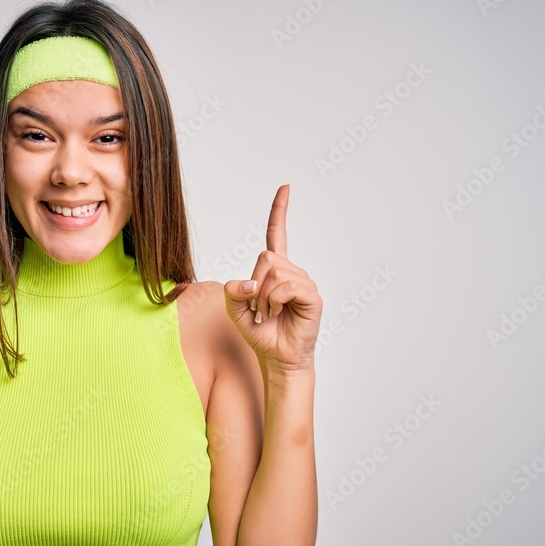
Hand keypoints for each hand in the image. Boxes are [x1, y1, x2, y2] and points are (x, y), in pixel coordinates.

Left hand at [223, 185, 322, 372]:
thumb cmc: (260, 333)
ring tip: (267, 314)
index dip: (279, 211)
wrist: (277, 357)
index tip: (285, 187)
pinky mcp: (311, 295)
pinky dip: (274, 301)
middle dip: (254, 285)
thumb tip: (250, 281)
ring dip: (262, 298)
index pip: (277, 234)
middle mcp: (292, 272)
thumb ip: (232, 290)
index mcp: (275, 271)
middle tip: (257, 308)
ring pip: (274, 273)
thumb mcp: (235, 310)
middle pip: (266, 257)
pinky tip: (276, 314)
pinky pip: (286, 286)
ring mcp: (304, 282)